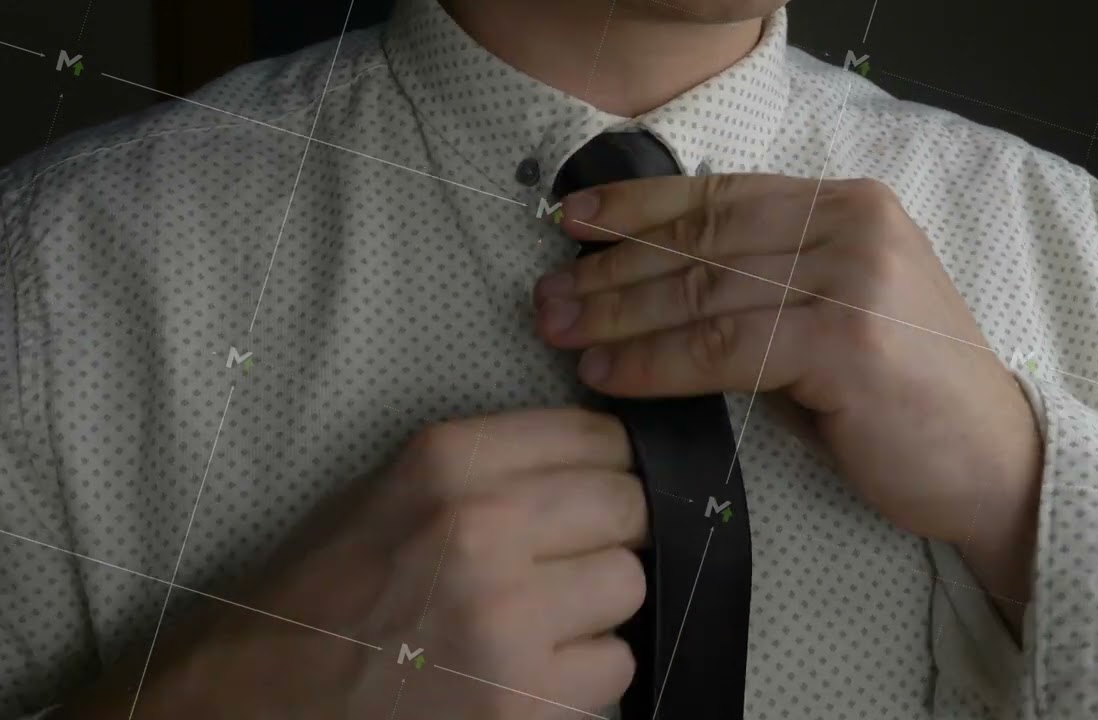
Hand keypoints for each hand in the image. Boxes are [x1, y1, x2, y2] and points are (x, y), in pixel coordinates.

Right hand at [54, 408, 646, 719]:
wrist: (255, 696)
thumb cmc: (324, 591)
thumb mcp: (392, 488)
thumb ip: (494, 466)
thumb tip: (597, 463)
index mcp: (448, 460)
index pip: (599, 438)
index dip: (613, 467)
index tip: (601, 491)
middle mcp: (482, 526)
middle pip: (630, 508)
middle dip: (614, 534)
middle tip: (571, 561)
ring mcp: (505, 618)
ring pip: (628, 588)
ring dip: (598, 608)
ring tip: (543, 623)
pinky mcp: (519, 699)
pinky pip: (612, 668)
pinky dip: (584, 675)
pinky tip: (532, 673)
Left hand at [533, 175, 1041, 550]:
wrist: (992, 461)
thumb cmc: (900, 398)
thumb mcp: (831, 315)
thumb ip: (761, 287)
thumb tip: (646, 289)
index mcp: (847, 205)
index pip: (721, 196)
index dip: (639, 208)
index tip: (572, 223)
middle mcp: (851, 224)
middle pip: (702, 241)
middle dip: (612, 270)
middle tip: (547, 296)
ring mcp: (852, 276)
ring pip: (703, 292)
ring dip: (617, 315)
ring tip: (558, 333)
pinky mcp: (846, 338)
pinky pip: (722, 348)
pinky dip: (654, 362)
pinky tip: (607, 374)